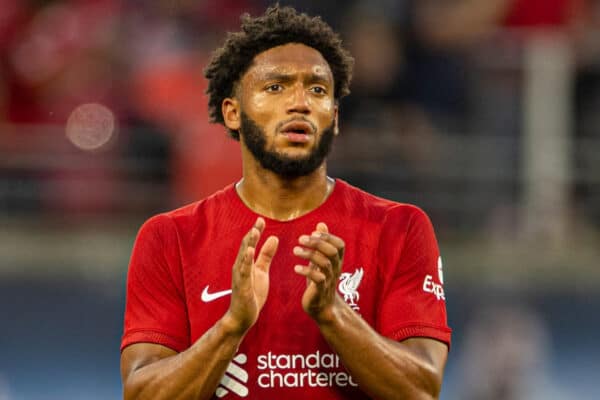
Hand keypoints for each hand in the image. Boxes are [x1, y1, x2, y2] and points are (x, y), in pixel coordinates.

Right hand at [225, 217, 278, 334]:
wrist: (243, 317)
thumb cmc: (251, 293)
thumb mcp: (261, 271)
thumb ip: (266, 255)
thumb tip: (274, 237)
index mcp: (246, 262)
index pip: (251, 243)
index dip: (256, 231)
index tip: (262, 219)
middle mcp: (240, 266)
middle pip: (246, 246)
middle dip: (253, 233)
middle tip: (260, 220)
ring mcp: (239, 276)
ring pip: (243, 256)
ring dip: (249, 244)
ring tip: (255, 231)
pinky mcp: (241, 286)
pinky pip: (243, 271)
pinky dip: (246, 260)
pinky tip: (250, 252)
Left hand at [293, 222, 344, 321]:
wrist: (322, 307)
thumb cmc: (320, 280)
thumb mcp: (321, 259)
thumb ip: (322, 243)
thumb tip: (321, 224)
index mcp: (336, 261)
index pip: (340, 245)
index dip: (328, 237)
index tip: (312, 233)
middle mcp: (335, 269)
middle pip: (332, 251)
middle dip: (317, 243)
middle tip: (300, 239)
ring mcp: (329, 280)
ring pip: (325, 263)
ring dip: (309, 255)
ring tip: (295, 251)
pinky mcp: (321, 290)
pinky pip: (318, 279)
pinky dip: (307, 271)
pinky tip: (296, 268)